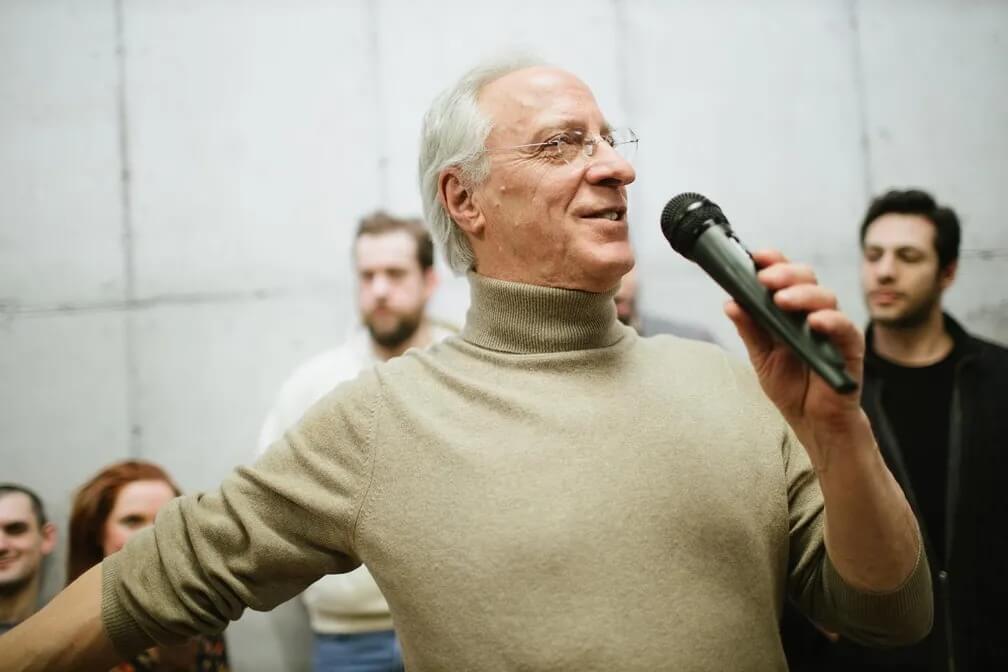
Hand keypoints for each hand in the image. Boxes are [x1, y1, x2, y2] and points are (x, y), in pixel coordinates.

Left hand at [724, 249, 866, 466]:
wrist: (814, 423)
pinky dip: (831, 322)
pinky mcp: (849, 350)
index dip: (773, 262)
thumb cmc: (792, 388)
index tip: (755, 257)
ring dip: (802, 295)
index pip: (785, 278)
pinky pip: (845, 329)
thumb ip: (750, 330)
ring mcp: (833, 330)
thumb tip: (730, 302)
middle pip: (806, 279)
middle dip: (785, 273)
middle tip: (765, 279)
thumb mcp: (762, 358)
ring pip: (825, 297)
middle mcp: (814, 314)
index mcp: (791, 312)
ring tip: (781, 300)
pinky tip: (815, 322)